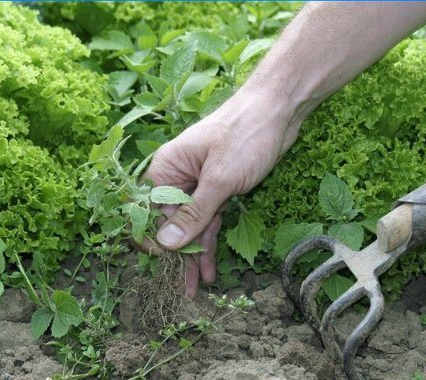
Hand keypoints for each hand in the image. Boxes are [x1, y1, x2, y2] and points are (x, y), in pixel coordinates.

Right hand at [143, 86, 300, 297]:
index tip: (162, 264)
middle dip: (176, 256)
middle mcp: (178, 177)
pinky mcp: (219, 189)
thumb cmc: (244, 135)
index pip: (146, 210)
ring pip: (190, 226)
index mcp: (167, 168)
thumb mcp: (218, 179)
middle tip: (183, 289)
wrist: (279, 110)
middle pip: (169, 222)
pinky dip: (210, 242)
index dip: (151, 238)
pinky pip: (209, 220)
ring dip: (194, 256)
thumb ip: (193, 214)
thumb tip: (165, 243)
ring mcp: (199, 184)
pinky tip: (212, 268)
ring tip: (197, 289)